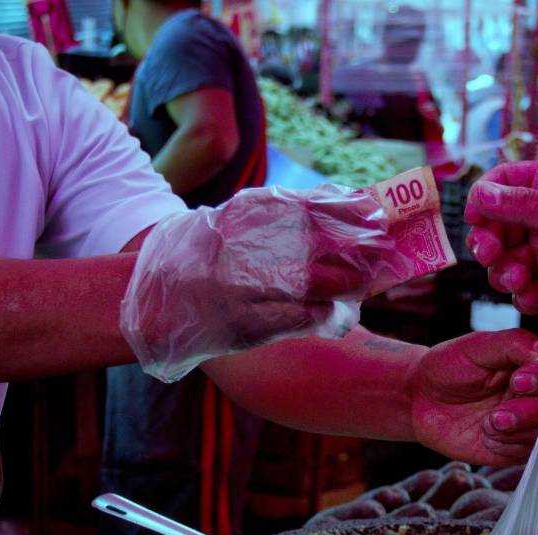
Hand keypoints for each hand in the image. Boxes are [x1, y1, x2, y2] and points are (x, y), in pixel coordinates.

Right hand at [121, 184, 393, 381]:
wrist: (152, 298)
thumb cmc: (207, 254)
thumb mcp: (239, 220)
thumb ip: (287, 212)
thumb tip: (351, 204)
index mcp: (242, 216)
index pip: (307, 206)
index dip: (349, 210)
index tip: (378, 213)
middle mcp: (243, 249)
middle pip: (319, 246)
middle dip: (360, 250)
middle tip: (385, 251)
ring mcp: (243, 289)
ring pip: (315, 285)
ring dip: (348, 284)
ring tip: (364, 282)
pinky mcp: (246, 326)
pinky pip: (301, 320)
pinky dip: (327, 315)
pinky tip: (339, 312)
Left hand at [407, 329, 537, 464]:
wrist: (419, 399)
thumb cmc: (448, 366)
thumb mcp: (477, 347)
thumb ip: (516, 344)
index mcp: (535, 362)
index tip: (518, 380)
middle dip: (536, 411)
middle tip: (500, 413)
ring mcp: (530, 421)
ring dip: (517, 430)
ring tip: (487, 422)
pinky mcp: (517, 447)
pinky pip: (530, 453)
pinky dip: (508, 445)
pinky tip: (486, 435)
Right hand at [465, 161, 537, 323]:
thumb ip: (518, 203)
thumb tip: (479, 194)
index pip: (500, 185)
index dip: (483, 201)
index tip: (476, 220)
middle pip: (496, 229)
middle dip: (488, 243)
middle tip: (492, 254)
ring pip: (506, 263)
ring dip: (503, 273)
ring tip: (518, 278)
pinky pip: (526, 292)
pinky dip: (524, 296)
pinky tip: (533, 294)